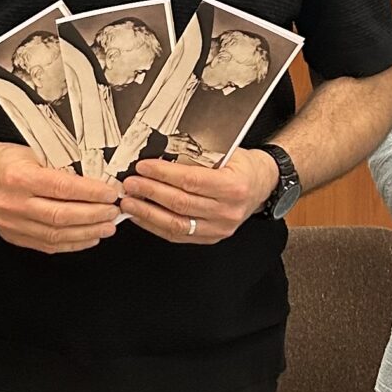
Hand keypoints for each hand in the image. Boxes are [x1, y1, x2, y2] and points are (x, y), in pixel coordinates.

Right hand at [0, 144, 122, 254]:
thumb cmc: (5, 160)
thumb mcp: (32, 153)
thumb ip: (60, 167)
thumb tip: (96, 179)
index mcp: (19, 178)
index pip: (63, 188)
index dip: (91, 194)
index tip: (110, 194)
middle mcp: (13, 203)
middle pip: (61, 216)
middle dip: (94, 216)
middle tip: (113, 212)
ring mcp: (12, 224)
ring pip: (56, 235)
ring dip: (87, 233)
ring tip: (107, 227)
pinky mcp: (13, 236)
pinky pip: (47, 245)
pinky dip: (71, 244)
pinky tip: (88, 238)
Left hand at [121, 146, 277, 245]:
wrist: (261, 184)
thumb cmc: (242, 167)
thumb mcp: (226, 153)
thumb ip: (196, 157)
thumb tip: (160, 156)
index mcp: (233, 186)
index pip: (190, 181)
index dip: (163, 174)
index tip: (144, 168)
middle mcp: (227, 211)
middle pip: (180, 203)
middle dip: (150, 192)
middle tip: (130, 184)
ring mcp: (219, 228)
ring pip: (176, 224)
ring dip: (147, 213)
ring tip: (129, 202)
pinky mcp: (210, 238)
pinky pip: (178, 235)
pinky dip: (155, 226)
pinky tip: (141, 216)